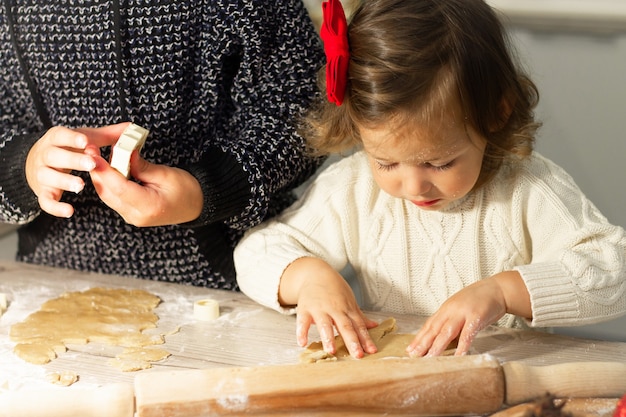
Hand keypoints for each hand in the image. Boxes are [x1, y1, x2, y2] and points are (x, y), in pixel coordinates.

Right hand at [25, 125, 123, 217]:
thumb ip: (107, 135)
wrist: (37, 163)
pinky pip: (45, 201)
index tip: (86, 142)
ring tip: (81, 185)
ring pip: (47, 177)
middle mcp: (45, 155)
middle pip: (53, 156)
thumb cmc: (68, 149)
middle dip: (72, 160)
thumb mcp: (84, 139)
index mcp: (56, 139)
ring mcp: (42, 174)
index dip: (71, 138)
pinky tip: (70, 210)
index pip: (60, 135)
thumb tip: (129, 128)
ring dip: (63, 181)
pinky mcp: (43, 192)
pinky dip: (55, 207)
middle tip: (91, 164)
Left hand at [85, 140, 202, 226]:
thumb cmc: (187, 190)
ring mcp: (131, 216)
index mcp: (149, 206)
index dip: (104, 169)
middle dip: (97, 170)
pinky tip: (104, 168)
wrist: (196, 206)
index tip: (93, 153)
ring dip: (100, 175)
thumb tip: (124, 153)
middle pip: (108, 192)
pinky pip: (112, 197)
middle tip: (89, 149)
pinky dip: (107, 182)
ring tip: (94, 155)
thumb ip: (142, 166)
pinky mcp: (130, 212)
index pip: (119, 187)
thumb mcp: (166, 174)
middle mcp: (136, 215)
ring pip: (107, 195)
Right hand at [279, 257, 378, 358]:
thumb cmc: (334, 289)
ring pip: (325, 324)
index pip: (358, 326)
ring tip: (331, 351)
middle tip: (357, 355)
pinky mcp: (305, 309)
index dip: (365, 339)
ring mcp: (319, 309)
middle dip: (352, 341)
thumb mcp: (349, 300)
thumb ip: (359, 316)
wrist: (315, 273)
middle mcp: (335, 309)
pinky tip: (303, 343)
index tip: (372, 351)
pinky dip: (302, 332)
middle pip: (345, 326)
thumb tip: (374, 326)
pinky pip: (302, 322)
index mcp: (347, 309)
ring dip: (328, 337)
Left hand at [407, 271, 530, 356]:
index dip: (419, 337)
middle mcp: (451, 310)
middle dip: (423, 343)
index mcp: (446, 308)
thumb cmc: (478, 299)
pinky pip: (468, 335)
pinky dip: (462, 346)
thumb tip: (439, 336)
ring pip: (447, 332)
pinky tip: (458, 356)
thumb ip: (450, 320)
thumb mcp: (459, 307)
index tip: (410, 349)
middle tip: (413, 355)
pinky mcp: (476, 318)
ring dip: (437, 346)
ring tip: (429, 358)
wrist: (497, 289)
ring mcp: (463, 313)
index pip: (429, 325)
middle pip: (434, 328)